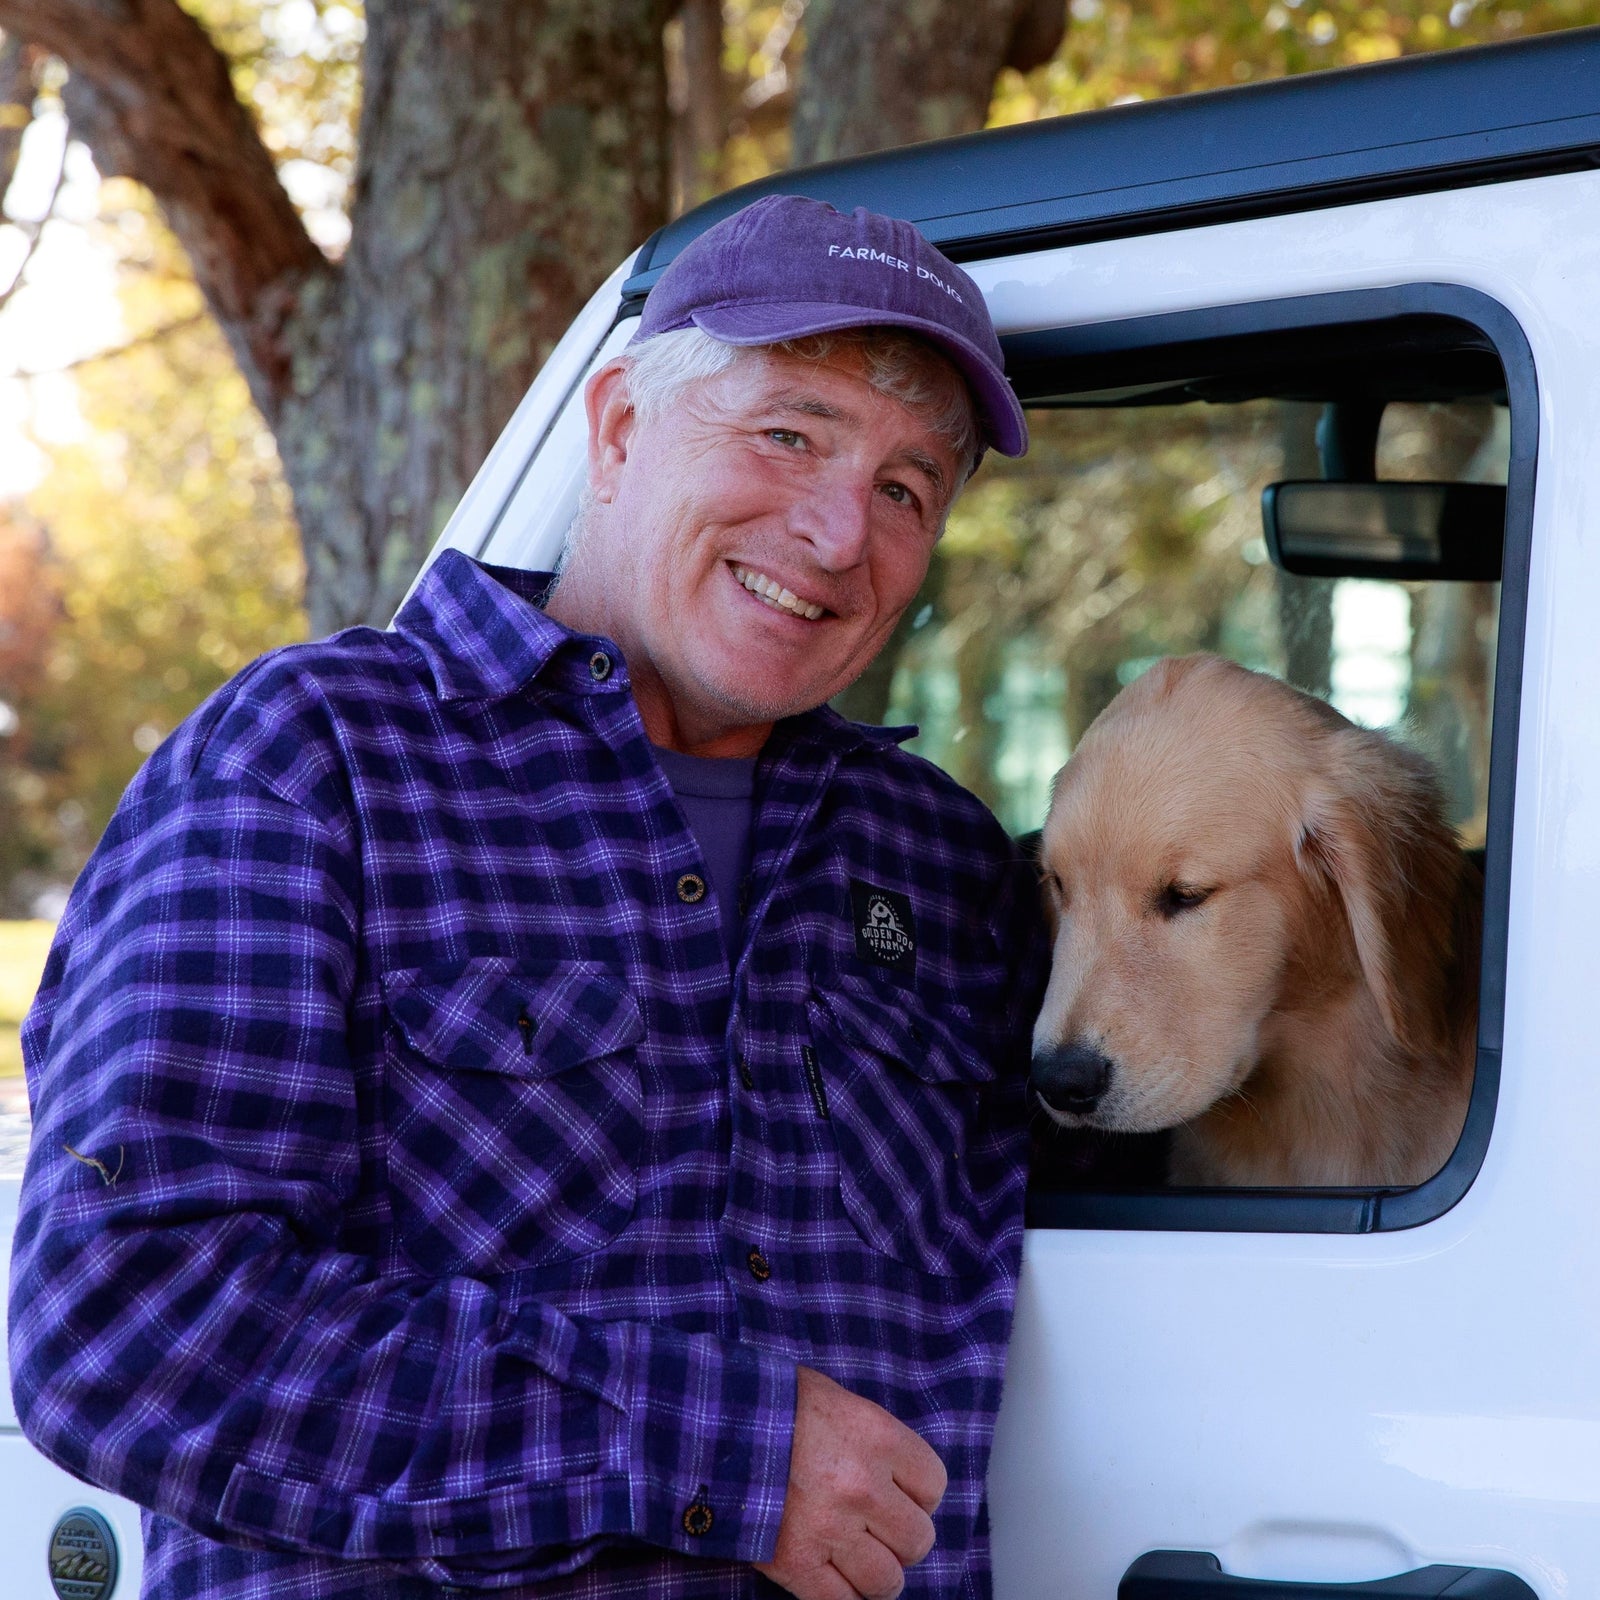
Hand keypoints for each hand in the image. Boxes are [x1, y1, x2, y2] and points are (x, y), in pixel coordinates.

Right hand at [754, 1364, 946, 1599]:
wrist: (709, 1424)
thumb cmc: (773, 1403)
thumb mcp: (832, 1399)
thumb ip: (870, 1438)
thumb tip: (895, 1471)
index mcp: (877, 1437)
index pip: (933, 1486)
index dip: (917, 1494)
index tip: (897, 1493)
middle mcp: (862, 1485)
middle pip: (918, 1539)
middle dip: (899, 1537)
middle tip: (875, 1528)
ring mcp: (830, 1528)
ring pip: (887, 1581)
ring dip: (876, 1574)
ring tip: (855, 1558)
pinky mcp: (796, 1564)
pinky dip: (842, 1596)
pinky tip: (830, 1576)